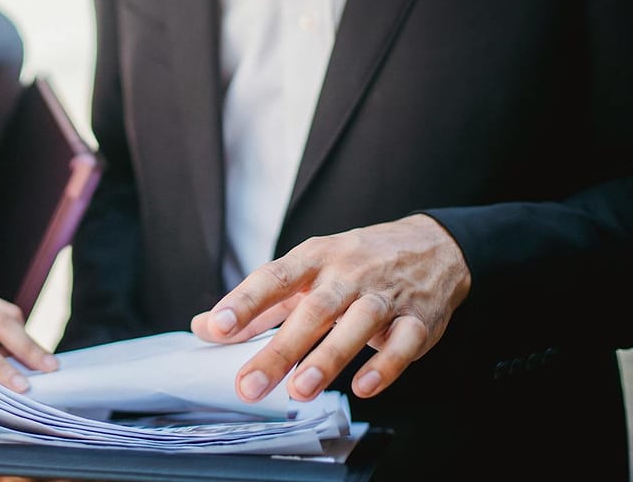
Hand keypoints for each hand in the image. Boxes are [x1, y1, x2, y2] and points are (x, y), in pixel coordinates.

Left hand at [191, 214, 470, 401]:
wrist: (431, 247)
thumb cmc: (353, 264)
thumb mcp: (305, 272)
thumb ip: (257, 305)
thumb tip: (204, 327)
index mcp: (314, 259)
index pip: (273, 277)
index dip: (244, 302)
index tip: (216, 327)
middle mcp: (347, 274)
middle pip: (312, 310)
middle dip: (280, 349)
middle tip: (248, 385)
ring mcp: (385, 296)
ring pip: (357, 324)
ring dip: (328, 357)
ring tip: (300, 390)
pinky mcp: (418, 320)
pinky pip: (403, 343)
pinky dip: (385, 366)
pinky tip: (363, 388)